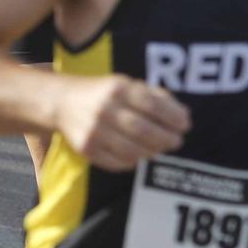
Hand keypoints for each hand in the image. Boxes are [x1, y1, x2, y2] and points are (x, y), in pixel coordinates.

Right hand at [52, 74, 190, 171]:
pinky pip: (118, 163)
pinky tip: (139, 155)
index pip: (152, 105)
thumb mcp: (127, 84)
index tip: (185, 125)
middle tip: (176, 141)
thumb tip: (184, 114)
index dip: (173, 117)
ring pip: (132, 150)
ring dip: (152, 152)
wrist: (63, 102)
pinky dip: (134, 161)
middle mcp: (105, 109)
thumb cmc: (103, 93)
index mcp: (117, 89)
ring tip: (159, 149)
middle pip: (144, 131)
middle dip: (166, 139)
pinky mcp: (87, 149)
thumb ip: (155, 96)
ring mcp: (94, 131)